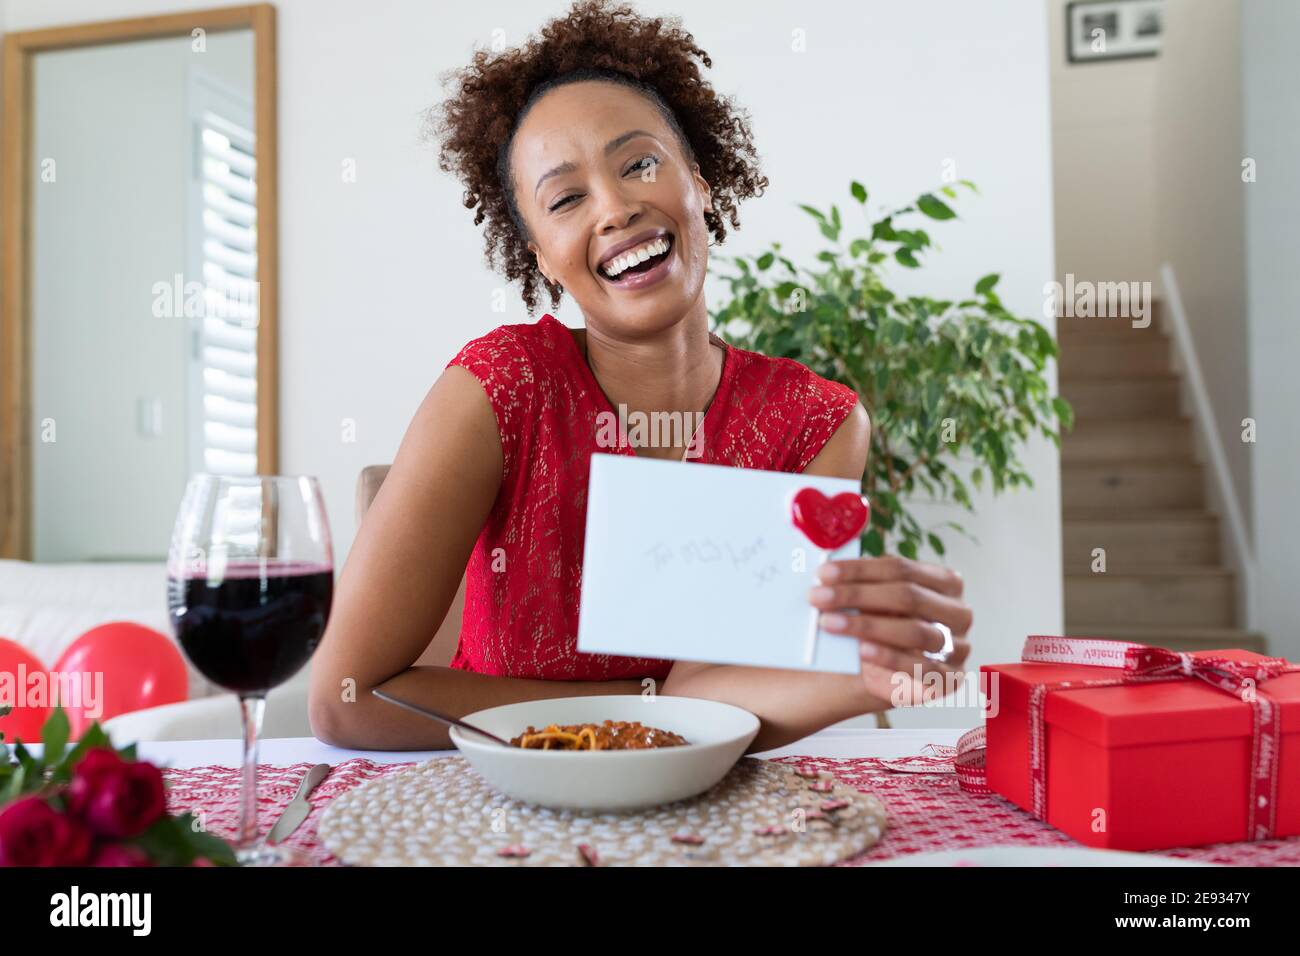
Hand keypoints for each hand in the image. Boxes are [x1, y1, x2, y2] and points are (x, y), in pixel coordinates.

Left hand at [808, 556, 972, 706]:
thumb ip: (861, 584)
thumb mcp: (873, 602)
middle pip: (908, 596)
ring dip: (868, 626)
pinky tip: (862, 650)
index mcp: (944, 581)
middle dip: (858, 595)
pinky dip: (890, 657)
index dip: (860, 569)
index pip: (900, 568)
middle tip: (818, 597)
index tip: (823, 572)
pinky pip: (922, 667)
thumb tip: (828, 570)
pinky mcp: (950, 678)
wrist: (880, 675)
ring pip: (915, 631)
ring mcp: (958, 646)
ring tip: (830, 623)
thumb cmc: (879, 626)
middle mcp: (958, 611)